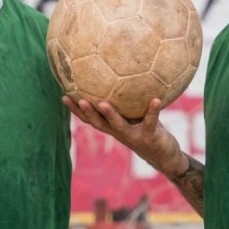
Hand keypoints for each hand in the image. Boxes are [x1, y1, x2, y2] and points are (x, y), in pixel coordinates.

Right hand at [63, 96, 187, 177]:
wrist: (165, 156)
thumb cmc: (148, 129)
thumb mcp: (135, 114)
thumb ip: (127, 99)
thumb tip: (120, 72)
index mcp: (112, 126)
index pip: (90, 118)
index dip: (76, 110)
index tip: (64, 96)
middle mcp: (119, 133)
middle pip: (98, 123)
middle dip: (87, 112)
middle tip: (77, 99)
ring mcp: (133, 136)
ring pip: (118, 125)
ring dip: (110, 114)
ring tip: (103, 103)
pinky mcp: (149, 137)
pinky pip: (150, 122)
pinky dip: (153, 111)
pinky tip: (156, 99)